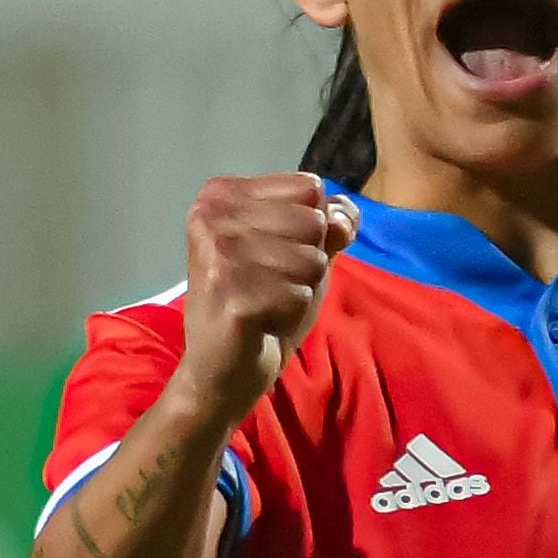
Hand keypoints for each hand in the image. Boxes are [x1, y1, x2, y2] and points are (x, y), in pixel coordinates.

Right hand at [175, 173, 357, 424]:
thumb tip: (346, 213)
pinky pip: (300, 294)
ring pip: (312, 259)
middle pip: (314, 222)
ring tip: (265, 304)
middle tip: (269, 286)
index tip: (273, 257)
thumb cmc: (261, 305)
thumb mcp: (300, 255)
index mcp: (222, 193)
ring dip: (298, 291)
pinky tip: (260, 322)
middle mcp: (212, 214)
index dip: (311, 231)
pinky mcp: (230, 293)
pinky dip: (290, 314)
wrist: (221, 369)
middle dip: (306, 263)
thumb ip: (329, 226)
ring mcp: (218, 253)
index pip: (311, 188)